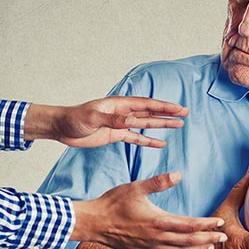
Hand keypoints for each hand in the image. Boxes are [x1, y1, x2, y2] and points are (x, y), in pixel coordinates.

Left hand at [24, 96, 188, 147]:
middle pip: (150, 113)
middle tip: (185, 114)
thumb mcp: (93, 118)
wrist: (63, 127)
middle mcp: (123, 113)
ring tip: (179, 125)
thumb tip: (132, 121)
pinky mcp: (116, 135)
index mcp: (119, 104)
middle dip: (168, 113)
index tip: (178, 108)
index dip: (163, 107)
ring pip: (146, 124)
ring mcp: (120, 124)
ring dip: (162, 125)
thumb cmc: (75, 118)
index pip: (146, 105)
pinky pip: (136, 138)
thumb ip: (112, 119)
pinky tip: (160, 143)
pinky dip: (148, 141)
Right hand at [71, 172, 226, 248]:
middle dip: (208, 239)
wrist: (94, 223)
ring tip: (211, 246)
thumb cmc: (114, 203)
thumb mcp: (136, 187)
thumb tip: (178, 174)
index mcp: (158, 221)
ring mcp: (151, 247)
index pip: (189, 225)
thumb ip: (159, 182)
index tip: (220, 223)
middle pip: (189, 242)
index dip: (206, 225)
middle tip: (224, 238)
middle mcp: (157, 238)